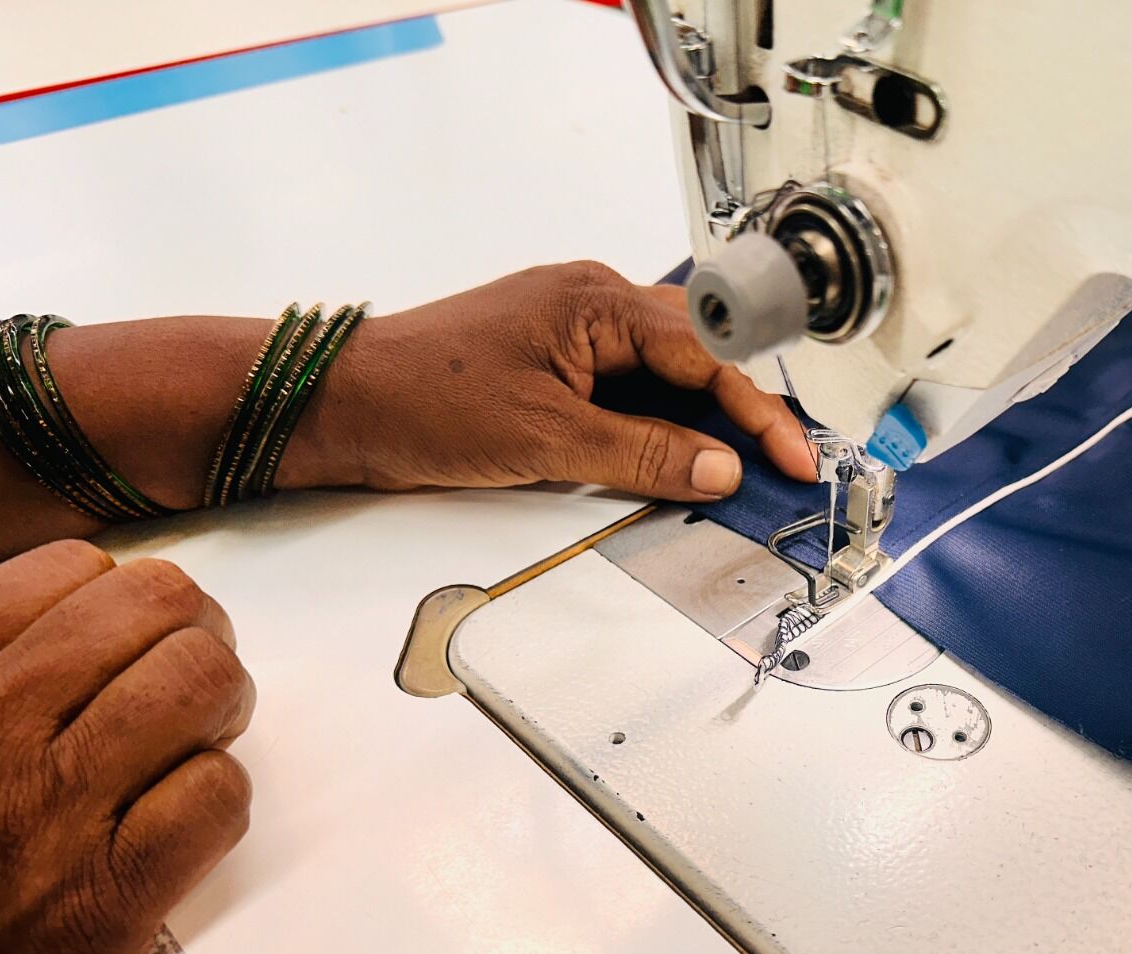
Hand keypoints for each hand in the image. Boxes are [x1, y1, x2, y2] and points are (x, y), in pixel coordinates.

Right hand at [0, 541, 254, 953]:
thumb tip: (93, 597)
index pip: (73, 571)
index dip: (126, 603)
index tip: (127, 646)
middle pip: (159, 608)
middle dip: (195, 638)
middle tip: (186, 688)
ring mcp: (43, 815)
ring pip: (200, 683)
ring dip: (220, 708)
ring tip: (194, 743)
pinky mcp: (101, 901)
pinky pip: (215, 792)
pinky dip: (217, 797)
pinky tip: (179, 823)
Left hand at [295, 261, 816, 500]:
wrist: (337, 405)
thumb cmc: (422, 403)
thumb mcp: (547, 440)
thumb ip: (643, 454)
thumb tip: (720, 470)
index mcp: (598, 302)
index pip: (708, 356)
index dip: (759, 414)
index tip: (794, 460)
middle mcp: (590, 303)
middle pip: (697, 357)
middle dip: (742, 414)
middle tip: (780, 468)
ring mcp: (569, 329)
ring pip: (663, 375)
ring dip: (699, 423)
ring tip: (735, 472)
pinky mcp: (550, 360)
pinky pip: (625, 389)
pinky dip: (654, 426)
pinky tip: (668, 461)